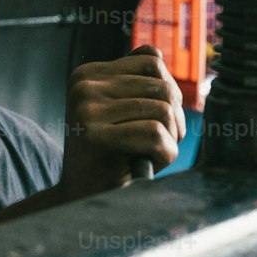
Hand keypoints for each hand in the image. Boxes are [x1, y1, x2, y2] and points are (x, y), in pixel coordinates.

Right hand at [59, 45, 185, 200]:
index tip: (153, 119)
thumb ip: (135, 80)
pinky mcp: (94, 135)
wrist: (82, 201)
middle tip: (154, 143)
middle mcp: (84, 85)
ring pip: (163, 110)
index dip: (167, 93)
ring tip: (146, 153)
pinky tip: (143, 163)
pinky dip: (163, 155)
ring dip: (169, 139)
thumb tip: (155, 56)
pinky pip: (156, 134)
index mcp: (87, 73)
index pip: (152, 61)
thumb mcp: (120, 110)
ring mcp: (86, 108)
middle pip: (163, 86)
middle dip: (173, 119)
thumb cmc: (111, 156)